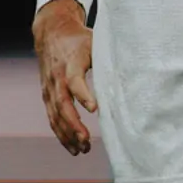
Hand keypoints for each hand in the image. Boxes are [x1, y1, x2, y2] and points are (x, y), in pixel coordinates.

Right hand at [32, 0, 96, 155]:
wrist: (51, 34)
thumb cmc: (79, 40)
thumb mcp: (95, 43)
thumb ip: (109, 60)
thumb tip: (136, 75)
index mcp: (70, 63)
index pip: (74, 80)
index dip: (83, 94)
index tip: (95, 109)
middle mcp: (57, 78)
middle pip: (62, 103)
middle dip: (73, 124)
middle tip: (86, 140)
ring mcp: (49, 88)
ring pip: (55, 115)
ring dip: (67, 134)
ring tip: (83, 149)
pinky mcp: (47, 96)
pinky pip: (52, 118)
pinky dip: (61, 134)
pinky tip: (72, 147)